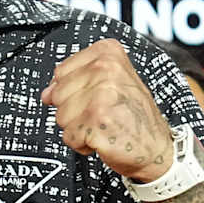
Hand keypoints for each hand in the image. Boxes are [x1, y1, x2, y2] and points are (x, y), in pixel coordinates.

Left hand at [40, 39, 176, 183]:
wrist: (157, 148)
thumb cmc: (135, 117)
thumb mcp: (112, 84)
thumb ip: (77, 80)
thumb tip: (46, 93)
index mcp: (109, 54)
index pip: (61, 72)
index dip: (71, 90)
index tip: (93, 96)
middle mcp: (106, 70)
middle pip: (57, 95)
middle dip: (73, 111)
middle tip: (101, 113)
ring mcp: (101, 95)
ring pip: (60, 117)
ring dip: (78, 128)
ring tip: (103, 125)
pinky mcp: (96, 121)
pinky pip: (68, 137)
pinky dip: (81, 143)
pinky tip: (103, 137)